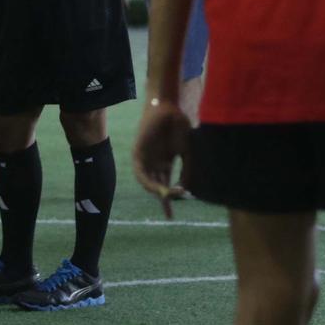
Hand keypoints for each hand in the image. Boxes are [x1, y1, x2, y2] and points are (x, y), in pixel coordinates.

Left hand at [132, 98, 191, 218]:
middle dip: (162, 199)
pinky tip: (154, 187)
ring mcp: (146, 157)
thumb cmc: (180, 127)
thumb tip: (185, 189)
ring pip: (147, 180)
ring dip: (155, 190)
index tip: (171, 216)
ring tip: (165, 197)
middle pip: (156, 185)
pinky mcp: (138, 151)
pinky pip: (139, 170)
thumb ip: (187, 170)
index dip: (169, 199)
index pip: (166, 184)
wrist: (170, 108)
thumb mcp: (187, 152)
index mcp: (166, 162)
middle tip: (169, 210)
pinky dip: (145, 180)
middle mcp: (155, 162)